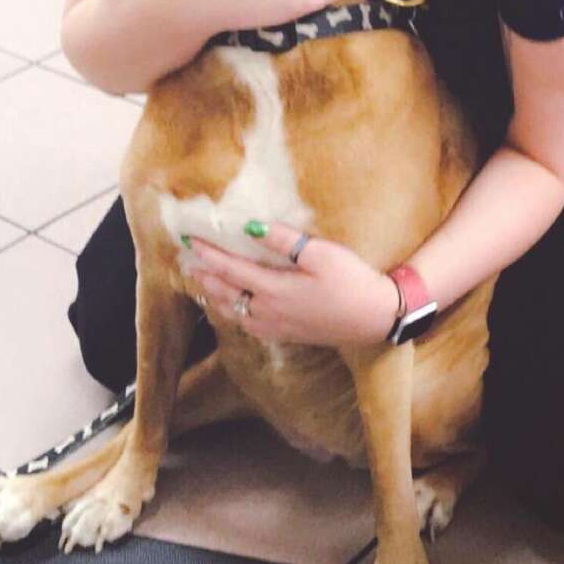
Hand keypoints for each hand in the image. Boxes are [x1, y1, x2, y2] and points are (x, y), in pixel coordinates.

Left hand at [181, 222, 399, 346]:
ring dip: (215, 296)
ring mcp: (277, 326)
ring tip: (203, 284)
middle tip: (188, 262)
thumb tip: (252, 228)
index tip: (190, 240)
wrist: (376, 319)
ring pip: (233, 313)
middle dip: (205, 277)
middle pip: (225, 294)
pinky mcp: (287, 334)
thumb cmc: (352, 281)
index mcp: (274, 290)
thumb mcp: (321, 253)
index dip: (208, 254)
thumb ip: (284, 241)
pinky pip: (248, 325)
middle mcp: (268, 311)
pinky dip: (232, 313)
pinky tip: (234, 308)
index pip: (230, 269)